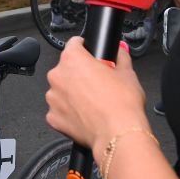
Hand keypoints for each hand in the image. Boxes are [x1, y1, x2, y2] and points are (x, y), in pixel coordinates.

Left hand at [45, 38, 148, 153]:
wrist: (117, 134)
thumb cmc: (122, 103)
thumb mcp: (127, 73)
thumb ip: (120, 57)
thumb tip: (120, 52)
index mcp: (73, 59)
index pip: (74, 44)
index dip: (84, 48)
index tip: (89, 53)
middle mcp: (57, 76)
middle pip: (67, 69)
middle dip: (80, 74)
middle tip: (97, 84)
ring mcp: (53, 97)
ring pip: (62, 90)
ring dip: (73, 94)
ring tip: (93, 103)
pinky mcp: (52, 117)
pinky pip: (60, 110)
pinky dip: (70, 112)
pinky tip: (86, 115)